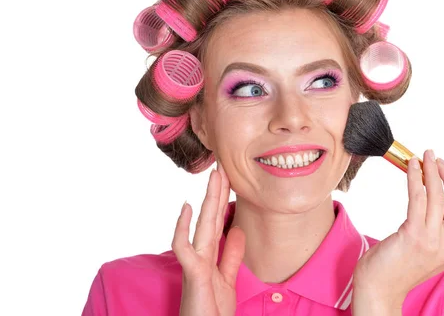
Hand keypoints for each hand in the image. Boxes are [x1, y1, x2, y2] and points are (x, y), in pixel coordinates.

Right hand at [172, 162, 245, 315]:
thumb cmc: (212, 311)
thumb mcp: (227, 279)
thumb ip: (231, 255)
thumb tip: (236, 230)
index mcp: (210, 255)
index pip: (218, 221)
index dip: (223, 200)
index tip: (229, 178)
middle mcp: (201, 255)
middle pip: (211, 217)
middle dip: (218, 192)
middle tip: (223, 166)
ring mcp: (196, 262)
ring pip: (203, 225)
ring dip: (208, 199)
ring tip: (214, 176)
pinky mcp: (193, 273)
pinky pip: (185, 247)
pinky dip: (183, 227)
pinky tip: (187, 207)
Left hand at [352, 150, 443, 310]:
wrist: (378, 291)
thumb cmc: (393, 270)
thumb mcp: (423, 254)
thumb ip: (432, 234)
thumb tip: (429, 202)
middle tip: (439, 162)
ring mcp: (431, 240)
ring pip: (441, 196)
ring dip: (434, 170)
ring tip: (426, 156)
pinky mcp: (412, 234)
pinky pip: (419, 197)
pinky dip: (416, 177)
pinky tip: (412, 166)